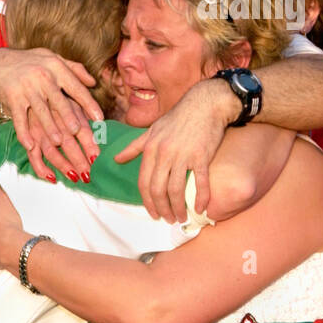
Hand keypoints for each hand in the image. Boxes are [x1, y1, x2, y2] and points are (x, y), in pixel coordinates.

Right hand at [0, 48, 102, 181]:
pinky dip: (24, 132)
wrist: (0, 63)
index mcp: (57, 68)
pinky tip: (30, 145)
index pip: (76, 87)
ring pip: (40, 111)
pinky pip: (19, 118)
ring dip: (49, 127)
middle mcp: (42, 76)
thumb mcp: (54, 59)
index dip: (89, 103)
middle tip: (78, 131)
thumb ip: (75, 69)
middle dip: (68, 116)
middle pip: (58, 100)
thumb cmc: (33, 63)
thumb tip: (93, 82)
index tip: (100, 118)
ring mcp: (26, 87)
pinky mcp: (12, 97)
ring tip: (58, 141)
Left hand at [114, 79, 230, 222]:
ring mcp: (183, 155)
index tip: (153, 213)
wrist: (206, 103)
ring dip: (179, 208)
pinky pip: (200, 182)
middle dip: (162, 209)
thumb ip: (135, 146)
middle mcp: (164, 153)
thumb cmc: (179, 116)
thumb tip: (116, 158)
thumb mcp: (153, 129)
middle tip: (168, 219)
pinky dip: (201, 197)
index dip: (148, 202)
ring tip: (182, 217)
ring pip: (176, 190)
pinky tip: (201, 207)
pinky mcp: (202, 156)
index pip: (144, 182)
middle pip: (158, 190)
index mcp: (151, 148)